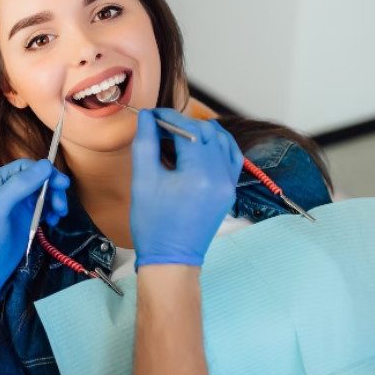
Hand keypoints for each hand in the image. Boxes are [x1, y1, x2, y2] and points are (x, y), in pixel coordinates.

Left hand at [0, 159, 69, 298]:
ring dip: (54, 200)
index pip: (23, 167)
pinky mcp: (25, 222)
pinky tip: (53, 220)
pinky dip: (51, 212)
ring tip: (60, 213)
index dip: (43, 171)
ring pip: (42, 194)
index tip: (60, 182)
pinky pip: (43, 210)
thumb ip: (20, 184)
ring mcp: (16, 207)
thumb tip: (46, 164)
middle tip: (62, 202)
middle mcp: (5, 191)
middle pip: (36, 179)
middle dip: (52, 188)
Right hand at [130, 108, 242, 267]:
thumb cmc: (153, 224)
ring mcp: (229, 184)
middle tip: (160, 125)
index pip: (188, 130)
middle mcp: (220, 176)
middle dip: (183, 123)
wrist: (171, 258)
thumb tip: (147, 117)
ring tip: (177, 135)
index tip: (151, 116)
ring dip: (201, 131)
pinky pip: (230, 156)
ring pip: (222, 140)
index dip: (168, 118)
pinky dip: (217, 145)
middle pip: (207, 132)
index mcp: (199, 174)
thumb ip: (146, 143)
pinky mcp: (230, 190)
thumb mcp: (143, 180)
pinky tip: (199, 145)